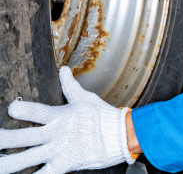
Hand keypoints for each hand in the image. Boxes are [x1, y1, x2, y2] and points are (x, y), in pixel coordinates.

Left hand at [0, 66, 134, 173]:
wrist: (120, 136)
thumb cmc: (102, 116)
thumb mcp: (85, 98)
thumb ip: (70, 86)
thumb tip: (63, 69)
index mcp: (60, 116)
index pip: (36, 111)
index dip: (21, 110)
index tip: (10, 107)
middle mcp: (56, 134)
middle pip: (24, 137)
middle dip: (4, 139)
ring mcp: (58, 152)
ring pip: (27, 160)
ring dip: (8, 163)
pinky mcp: (63, 166)